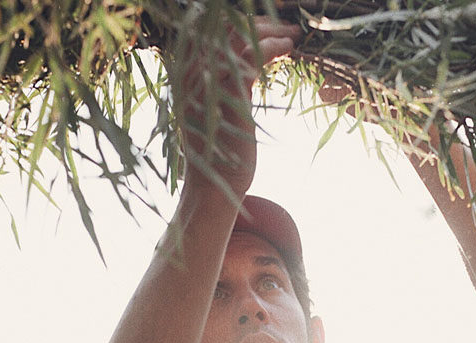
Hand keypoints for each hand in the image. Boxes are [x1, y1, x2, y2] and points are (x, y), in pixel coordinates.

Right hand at [170, 16, 301, 193]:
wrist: (213, 188)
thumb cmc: (218, 153)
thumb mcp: (212, 111)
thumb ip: (218, 85)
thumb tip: (240, 64)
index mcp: (183, 75)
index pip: (206, 32)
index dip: (235, 22)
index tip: (263, 23)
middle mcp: (190, 74)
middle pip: (221, 28)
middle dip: (256, 22)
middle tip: (284, 25)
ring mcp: (206, 82)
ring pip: (237, 37)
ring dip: (269, 31)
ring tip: (292, 35)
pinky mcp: (228, 94)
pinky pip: (250, 56)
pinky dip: (272, 46)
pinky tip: (287, 48)